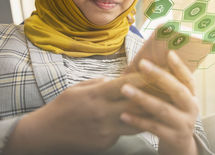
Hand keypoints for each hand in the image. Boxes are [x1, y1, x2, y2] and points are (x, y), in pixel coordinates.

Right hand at [3, 73, 148, 154]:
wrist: (46, 133)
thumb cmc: (62, 106)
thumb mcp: (79, 88)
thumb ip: (100, 83)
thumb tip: (117, 80)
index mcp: (96, 95)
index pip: (126, 84)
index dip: (144, 78)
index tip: (157, 72)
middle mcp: (103, 112)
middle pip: (136, 104)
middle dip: (153, 96)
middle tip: (168, 91)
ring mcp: (105, 130)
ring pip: (136, 122)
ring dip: (148, 114)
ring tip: (162, 107)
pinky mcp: (105, 142)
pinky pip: (123, 132)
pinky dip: (131, 125)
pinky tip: (139, 120)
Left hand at [120, 51, 199, 154]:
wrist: (180, 148)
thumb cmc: (172, 118)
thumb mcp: (176, 103)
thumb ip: (167, 87)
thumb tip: (148, 64)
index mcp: (192, 96)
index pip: (188, 78)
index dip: (179, 66)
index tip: (169, 52)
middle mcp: (191, 108)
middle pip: (177, 90)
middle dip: (159, 76)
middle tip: (142, 64)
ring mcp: (184, 124)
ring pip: (163, 109)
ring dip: (142, 98)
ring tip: (124, 89)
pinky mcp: (174, 138)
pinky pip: (153, 127)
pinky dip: (138, 120)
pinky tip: (124, 114)